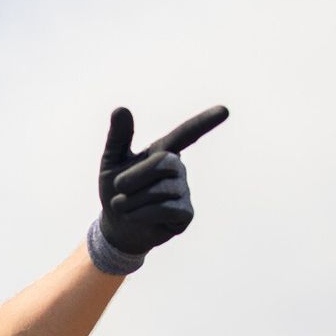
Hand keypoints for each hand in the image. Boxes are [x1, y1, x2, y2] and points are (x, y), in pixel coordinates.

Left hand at [96, 105, 227, 257]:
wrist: (117, 226)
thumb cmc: (116, 191)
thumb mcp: (111, 162)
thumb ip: (118, 137)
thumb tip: (121, 108)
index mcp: (162, 151)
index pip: (186, 133)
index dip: (204, 122)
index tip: (224, 110)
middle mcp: (178, 168)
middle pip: (163, 162)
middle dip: (133, 178)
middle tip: (118, 189)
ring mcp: (184, 190)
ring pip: (160, 190)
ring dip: (132, 200)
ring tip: (125, 206)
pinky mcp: (186, 213)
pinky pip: (165, 209)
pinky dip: (142, 214)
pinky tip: (138, 217)